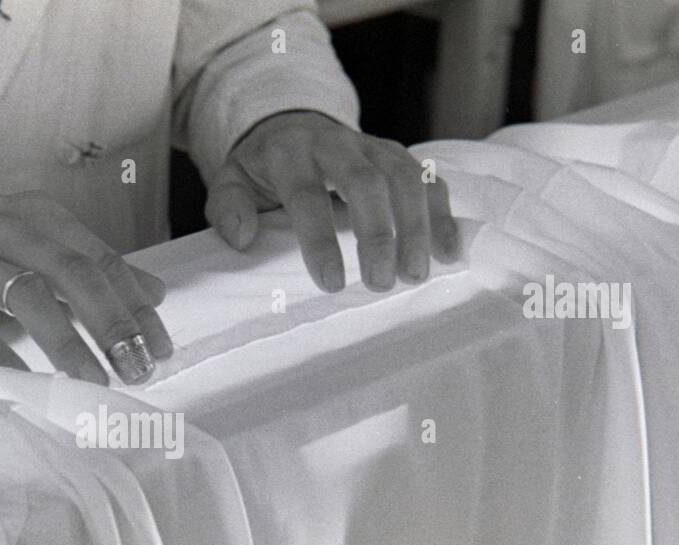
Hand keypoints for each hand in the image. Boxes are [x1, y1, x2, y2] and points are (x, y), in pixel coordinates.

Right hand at [0, 193, 170, 383]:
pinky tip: (25, 381)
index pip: (102, 261)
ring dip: (67, 343)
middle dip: (111, 325)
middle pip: (74, 275)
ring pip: (27, 297)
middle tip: (137, 370)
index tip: (161, 350)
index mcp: (41, 217)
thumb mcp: (37, 244)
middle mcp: (8, 230)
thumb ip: (93, 267)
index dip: (136, 307)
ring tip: (93, 382)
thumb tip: (157, 293)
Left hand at [206, 111, 459, 292]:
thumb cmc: (262, 170)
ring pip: (405, 177)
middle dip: (377, 234)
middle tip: (380, 283)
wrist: (292, 125)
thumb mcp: (231, 181)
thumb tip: (242, 236)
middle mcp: (336, 144)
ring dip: (416, 227)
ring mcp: (373, 147)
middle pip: (366, 182)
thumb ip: (228, 208)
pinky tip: (449, 252)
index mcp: (290, 154)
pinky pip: (428, 179)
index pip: (307, 195)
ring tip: (416, 274)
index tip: (331, 284)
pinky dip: (442, 214)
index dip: (320, 240)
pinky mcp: (398, 156)